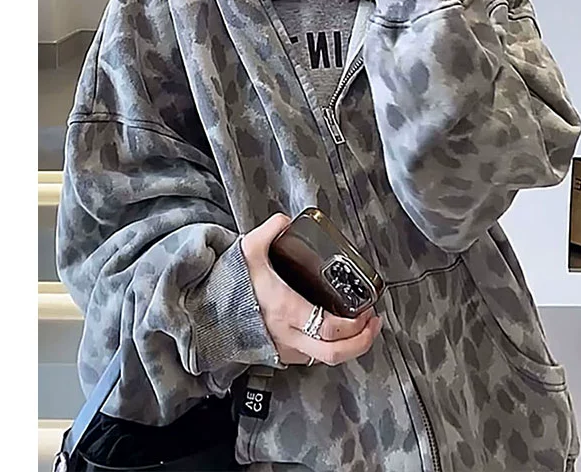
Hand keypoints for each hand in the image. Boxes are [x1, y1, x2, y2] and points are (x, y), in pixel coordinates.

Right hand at [240, 213, 382, 366]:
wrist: (207, 312)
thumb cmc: (229, 284)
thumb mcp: (248, 250)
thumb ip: (269, 231)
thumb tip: (284, 221)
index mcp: (286, 309)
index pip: (329, 328)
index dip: (355, 325)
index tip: (367, 310)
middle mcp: (288, 334)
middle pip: (334, 353)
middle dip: (362, 341)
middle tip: (373, 323)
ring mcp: (285, 348)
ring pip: (325, 360)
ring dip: (349, 347)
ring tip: (362, 327)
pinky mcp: (281, 354)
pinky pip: (313, 358)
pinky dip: (330, 348)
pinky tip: (336, 333)